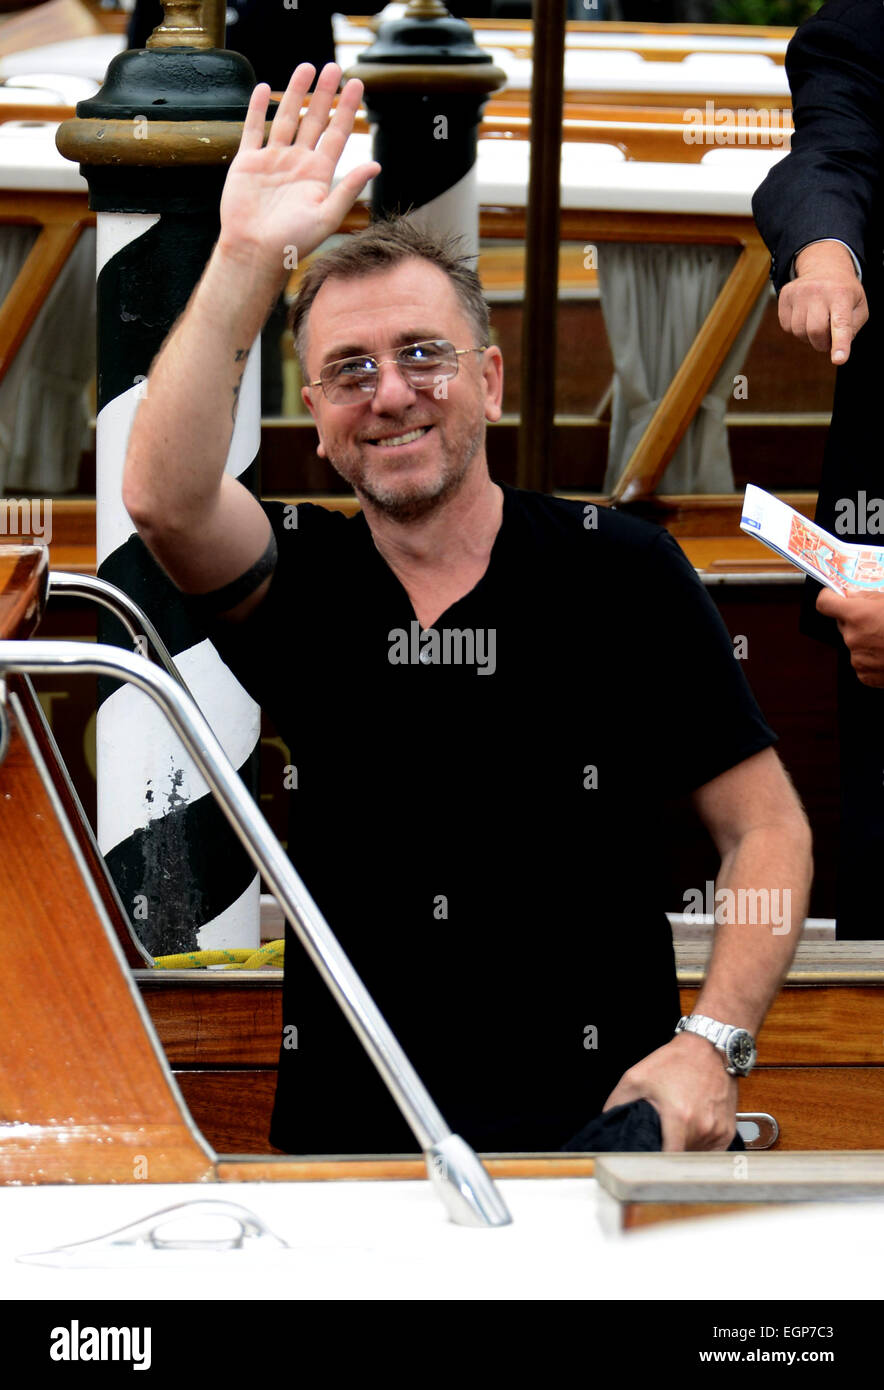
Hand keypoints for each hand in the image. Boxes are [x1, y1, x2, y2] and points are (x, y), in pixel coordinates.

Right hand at [217, 62, 379, 284]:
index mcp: (318, 174)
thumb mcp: (327, 215)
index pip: (337, 134)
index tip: (357, 84)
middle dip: (324, 94)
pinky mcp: (248, 162)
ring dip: (295, 93)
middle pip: (314, 120)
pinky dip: (258, 108)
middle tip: (334, 67)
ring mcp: (273, 160)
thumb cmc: (293, 242)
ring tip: (307, 68)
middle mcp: (297, 163)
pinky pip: (254, 129)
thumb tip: (376, 164)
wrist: (255, 252)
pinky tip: (265, 89)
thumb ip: (349, 188)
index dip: (347, 109)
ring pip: (286, 118)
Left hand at [603, 1032, 737, 1150]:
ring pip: (696, 1157)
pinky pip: (711, 1152)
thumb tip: (607, 1126)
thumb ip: (618, 1103)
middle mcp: (702, 1127)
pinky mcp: (727, 1131)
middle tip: (657, 1143)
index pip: (666, 1161)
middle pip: (680, 1161)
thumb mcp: (636, 1077)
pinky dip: (699, 1147)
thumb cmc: (675, 1061)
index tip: (645, 1163)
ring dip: (684, 1151)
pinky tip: (690, 1133)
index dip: (653, 1165)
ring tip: (674, 1133)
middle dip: (666, 1156)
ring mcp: (717, 1130)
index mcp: (679, 1117)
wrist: (709, 1048)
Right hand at [777, 240, 867, 364]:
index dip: (840, 343)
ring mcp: (799, 292)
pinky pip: (787, 327)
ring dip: (809, 337)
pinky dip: (797, 329)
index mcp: (842, 294)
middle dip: (822, 344)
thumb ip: (852, 329)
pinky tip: (805, 317)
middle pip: (816, 332)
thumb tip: (837, 347)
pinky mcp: (785, 296)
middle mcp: (819, 291)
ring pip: (799, 332)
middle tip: (829, 339)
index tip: (839, 359)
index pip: (841, 323)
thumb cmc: (844, 292)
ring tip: (817, 324)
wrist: (824, 266)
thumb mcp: (859, 305)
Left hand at [816, 588, 883, 685]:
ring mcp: (857, 659)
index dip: (829, 598)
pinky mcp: (864, 675)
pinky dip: (871, 657)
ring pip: (854, 643)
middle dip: (855, 620)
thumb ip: (869, 597)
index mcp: (858, 616)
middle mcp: (853, 638)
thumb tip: (853, 595)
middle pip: (842, 624)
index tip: (833, 596)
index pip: (825, 603)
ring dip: (865, 640)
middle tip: (876, 619)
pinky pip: (861, 661)